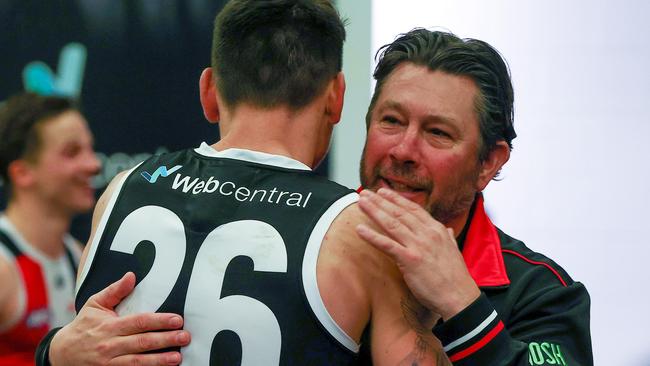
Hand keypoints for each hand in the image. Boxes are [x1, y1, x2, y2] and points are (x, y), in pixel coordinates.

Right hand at [50, 272, 190, 365]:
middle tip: (184, 337)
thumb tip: (131, 276)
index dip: (159, 321)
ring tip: (177, 358)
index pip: (139, 322)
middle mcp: (110, 345)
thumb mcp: (94, 304)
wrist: (61, 354)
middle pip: (142, 342)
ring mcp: (109, 362)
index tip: (177, 320)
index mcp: (110, 326)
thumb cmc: (82, 326)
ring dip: (159, 361)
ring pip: (137, 362)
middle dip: (165, 340)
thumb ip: (115, 291)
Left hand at [356, 188, 479, 320]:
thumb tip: (448, 230)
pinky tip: (359, 230)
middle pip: (399, 213)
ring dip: (374, 211)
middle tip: (365, 193)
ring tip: (360, 203)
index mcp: (437, 230)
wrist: (460, 297)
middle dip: (380, 201)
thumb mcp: (454, 251)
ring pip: (391, 224)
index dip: (396, 199)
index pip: (413, 209)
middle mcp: (427, 234)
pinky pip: (387, 245)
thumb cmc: (456, 278)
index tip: (383, 192)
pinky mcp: (410, 260)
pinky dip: (372, 236)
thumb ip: (448, 238)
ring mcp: (418, 245)